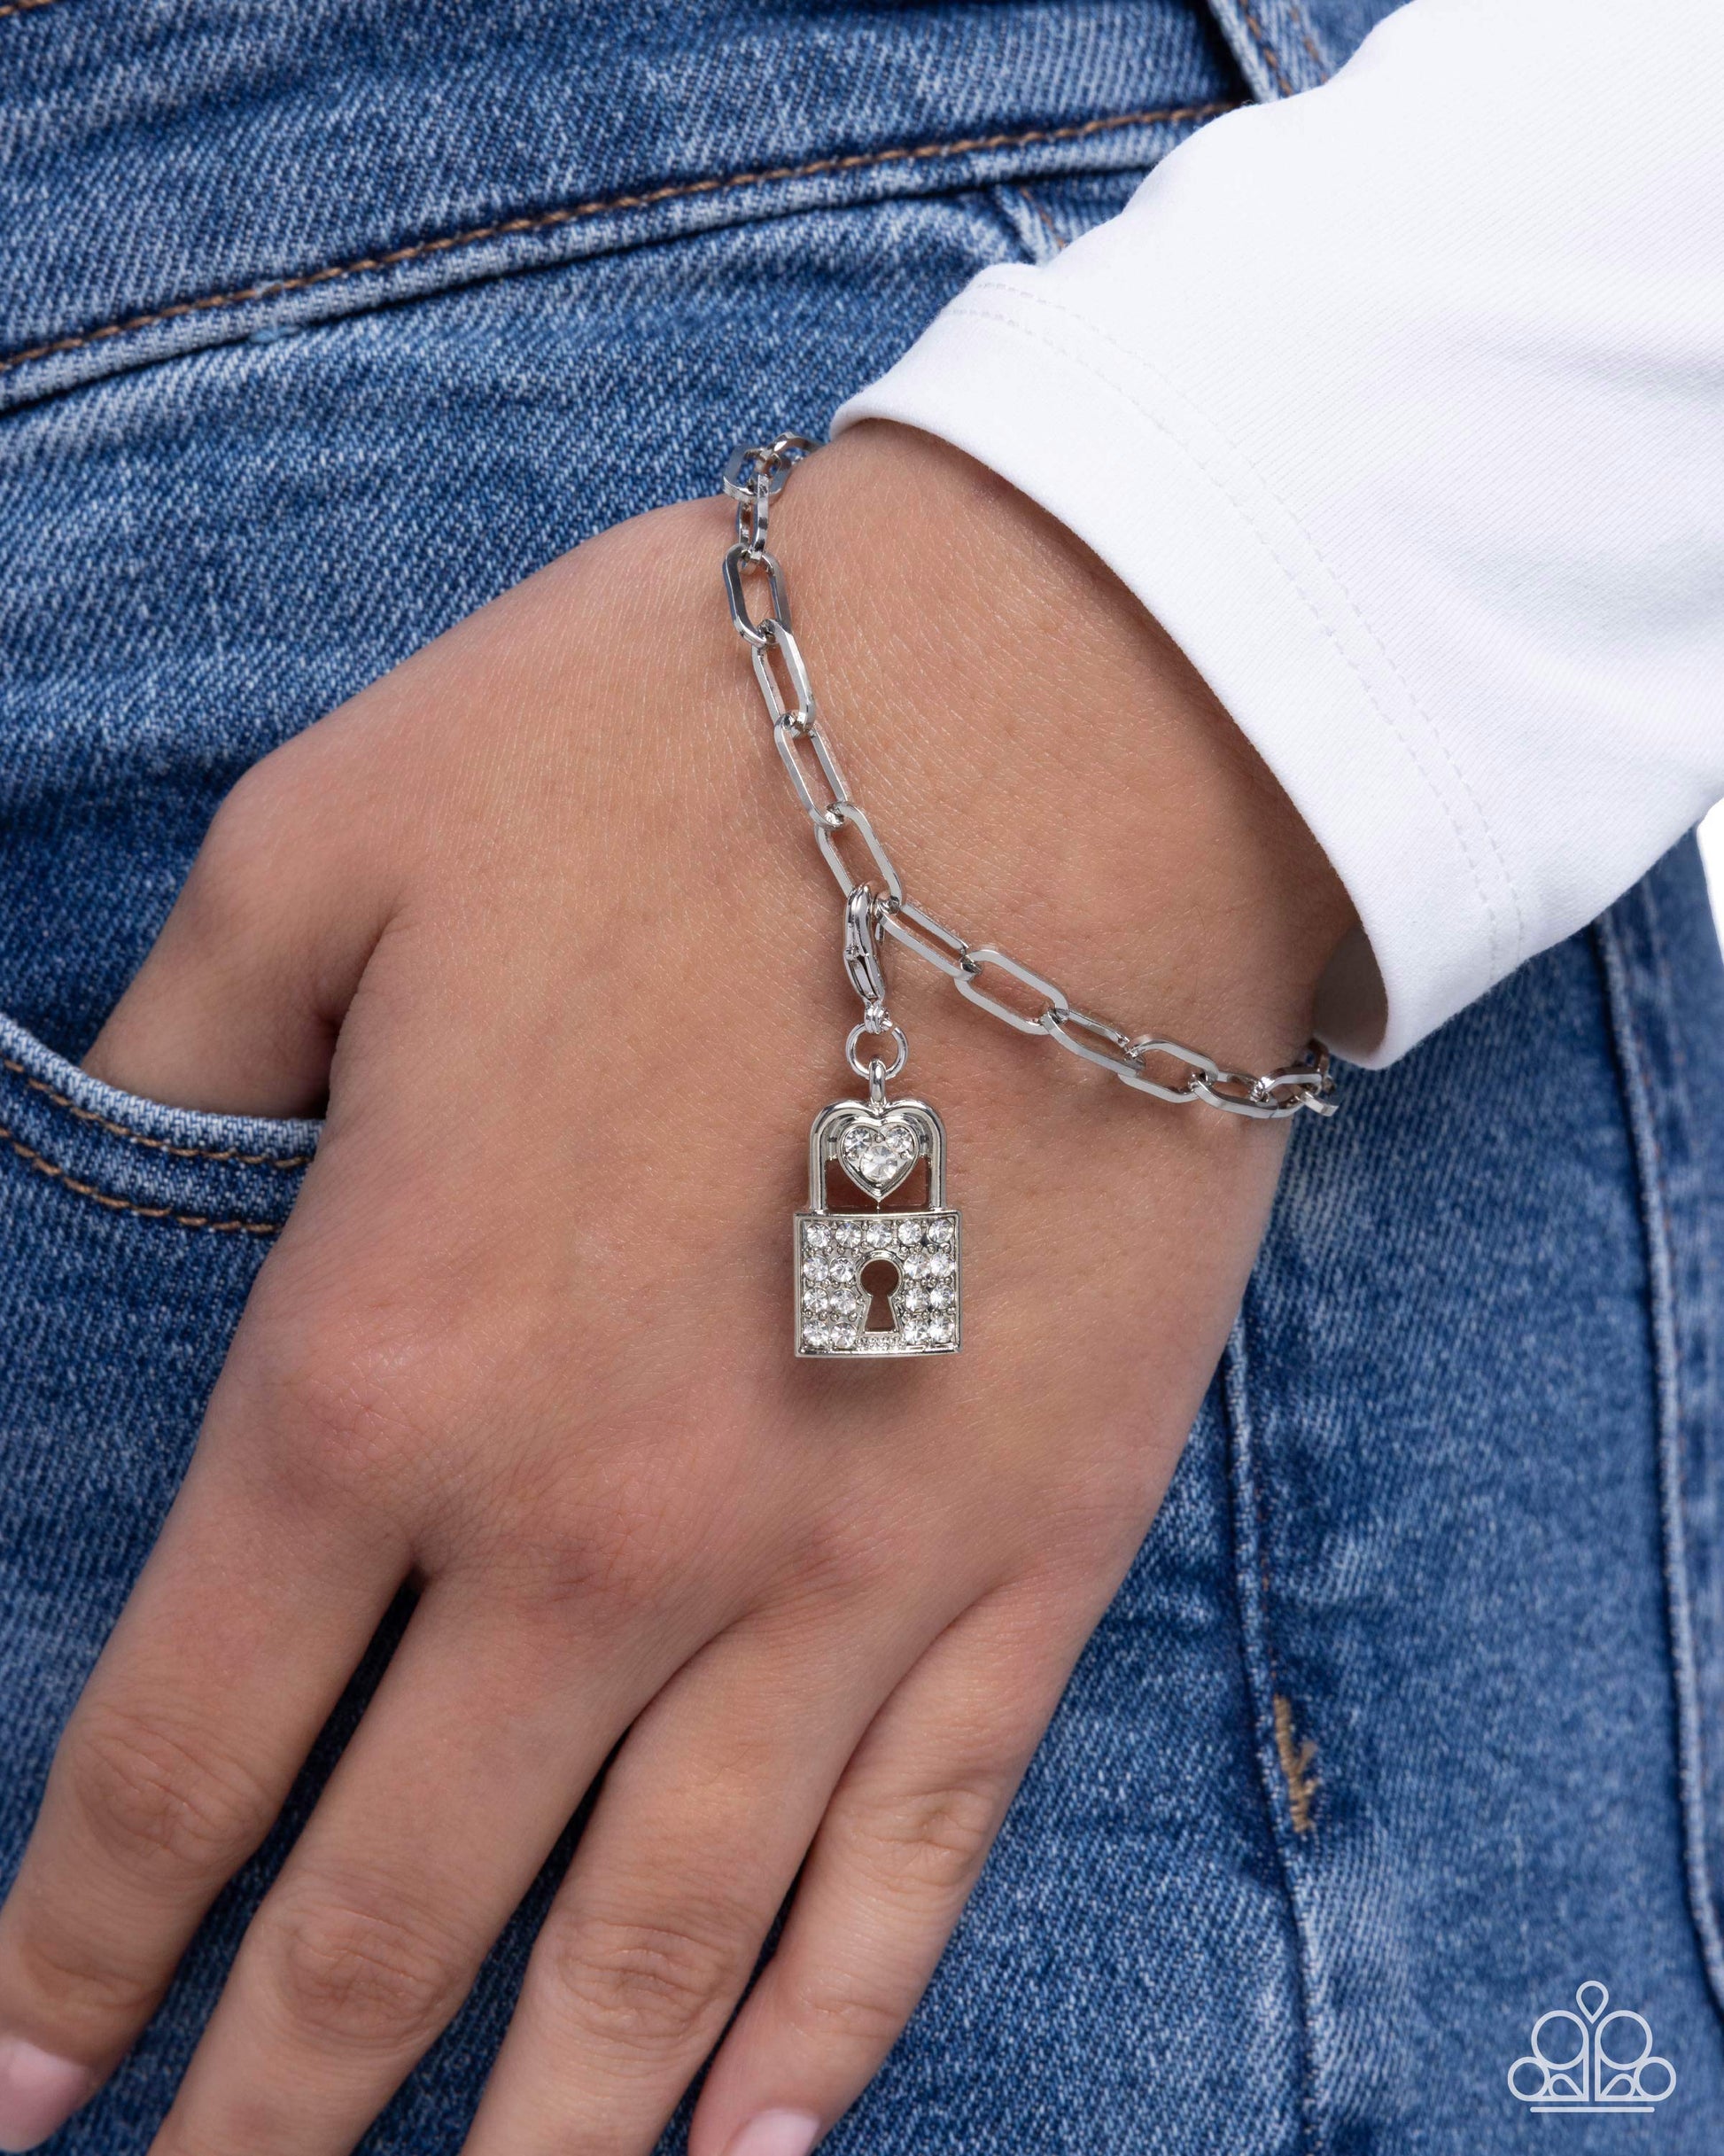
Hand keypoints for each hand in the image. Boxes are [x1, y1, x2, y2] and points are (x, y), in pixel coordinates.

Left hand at [0, 424, 1351, 2154]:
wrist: (1060, 725)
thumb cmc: (682, 750)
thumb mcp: (335, 839)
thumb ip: (181, 1041)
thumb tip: (99, 1155)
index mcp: (380, 1373)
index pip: (178, 1759)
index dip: (70, 1954)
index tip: (13, 2092)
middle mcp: (588, 1543)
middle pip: (393, 1914)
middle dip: (265, 2101)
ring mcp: (829, 1575)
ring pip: (655, 1952)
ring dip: (532, 2134)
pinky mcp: (1027, 1551)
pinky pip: (912, 1849)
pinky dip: (827, 2020)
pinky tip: (755, 2136)